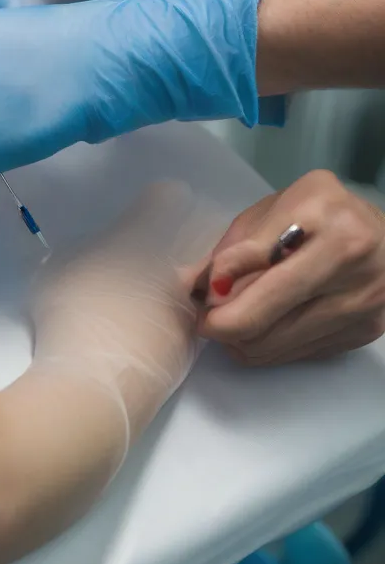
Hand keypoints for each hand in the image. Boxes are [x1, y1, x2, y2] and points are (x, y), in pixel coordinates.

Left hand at [200, 170, 384, 364]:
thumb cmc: (319, 216)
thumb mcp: (274, 210)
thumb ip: (235, 246)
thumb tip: (199, 288)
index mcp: (325, 220)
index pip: (256, 263)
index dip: (217, 287)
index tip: (200, 295)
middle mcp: (352, 264)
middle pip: (264, 316)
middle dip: (220, 324)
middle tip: (204, 319)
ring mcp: (363, 304)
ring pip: (276, 344)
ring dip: (240, 341)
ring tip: (228, 323)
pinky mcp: (365, 332)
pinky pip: (299, 354)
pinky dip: (268, 348)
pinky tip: (260, 331)